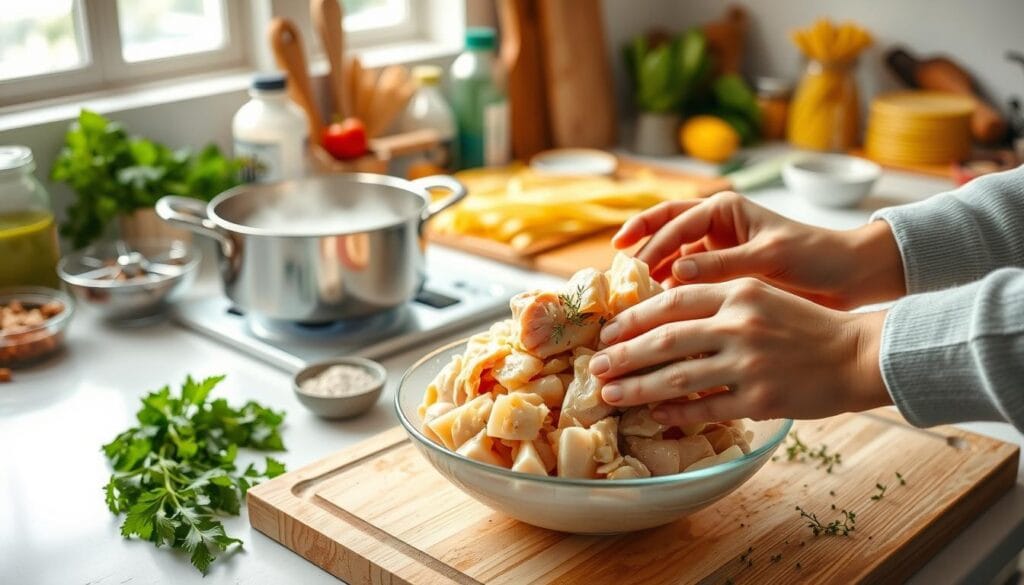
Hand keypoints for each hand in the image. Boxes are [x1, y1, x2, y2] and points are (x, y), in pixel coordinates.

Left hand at [589, 278, 891, 425]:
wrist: (857, 354)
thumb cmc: (804, 326)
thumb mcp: (761, 296)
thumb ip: (717, 302)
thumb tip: (662, 320)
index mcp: (738, 292)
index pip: (672, 300)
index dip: (634, 317)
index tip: (609, 331)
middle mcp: (740, 324)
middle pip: (665, 339)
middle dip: (624, 355)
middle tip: (596, 365)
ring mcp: (749, 363)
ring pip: (678, 377)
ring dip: (639, 388)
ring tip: (611, 394)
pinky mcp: (760, 398)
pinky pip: (705, 408)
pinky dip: (676, 412)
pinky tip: (655, 415)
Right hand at [613, 191, 904, 308]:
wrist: (848, 278)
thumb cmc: (814, 257)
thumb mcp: (769, 257)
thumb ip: (722, 264)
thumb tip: (675, 273)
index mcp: (724, 209)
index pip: (674, 222)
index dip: (649, 242)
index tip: (630, 265)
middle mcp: (715, 226)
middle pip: (663, 233)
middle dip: (639, 251)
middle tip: (617, 277)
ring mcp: (717, 251)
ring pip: (671, 259)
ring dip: (652, 276)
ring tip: (632, 300)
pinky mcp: (722, 276)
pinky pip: (687, 282)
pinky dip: (671, 295)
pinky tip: (659, 314)